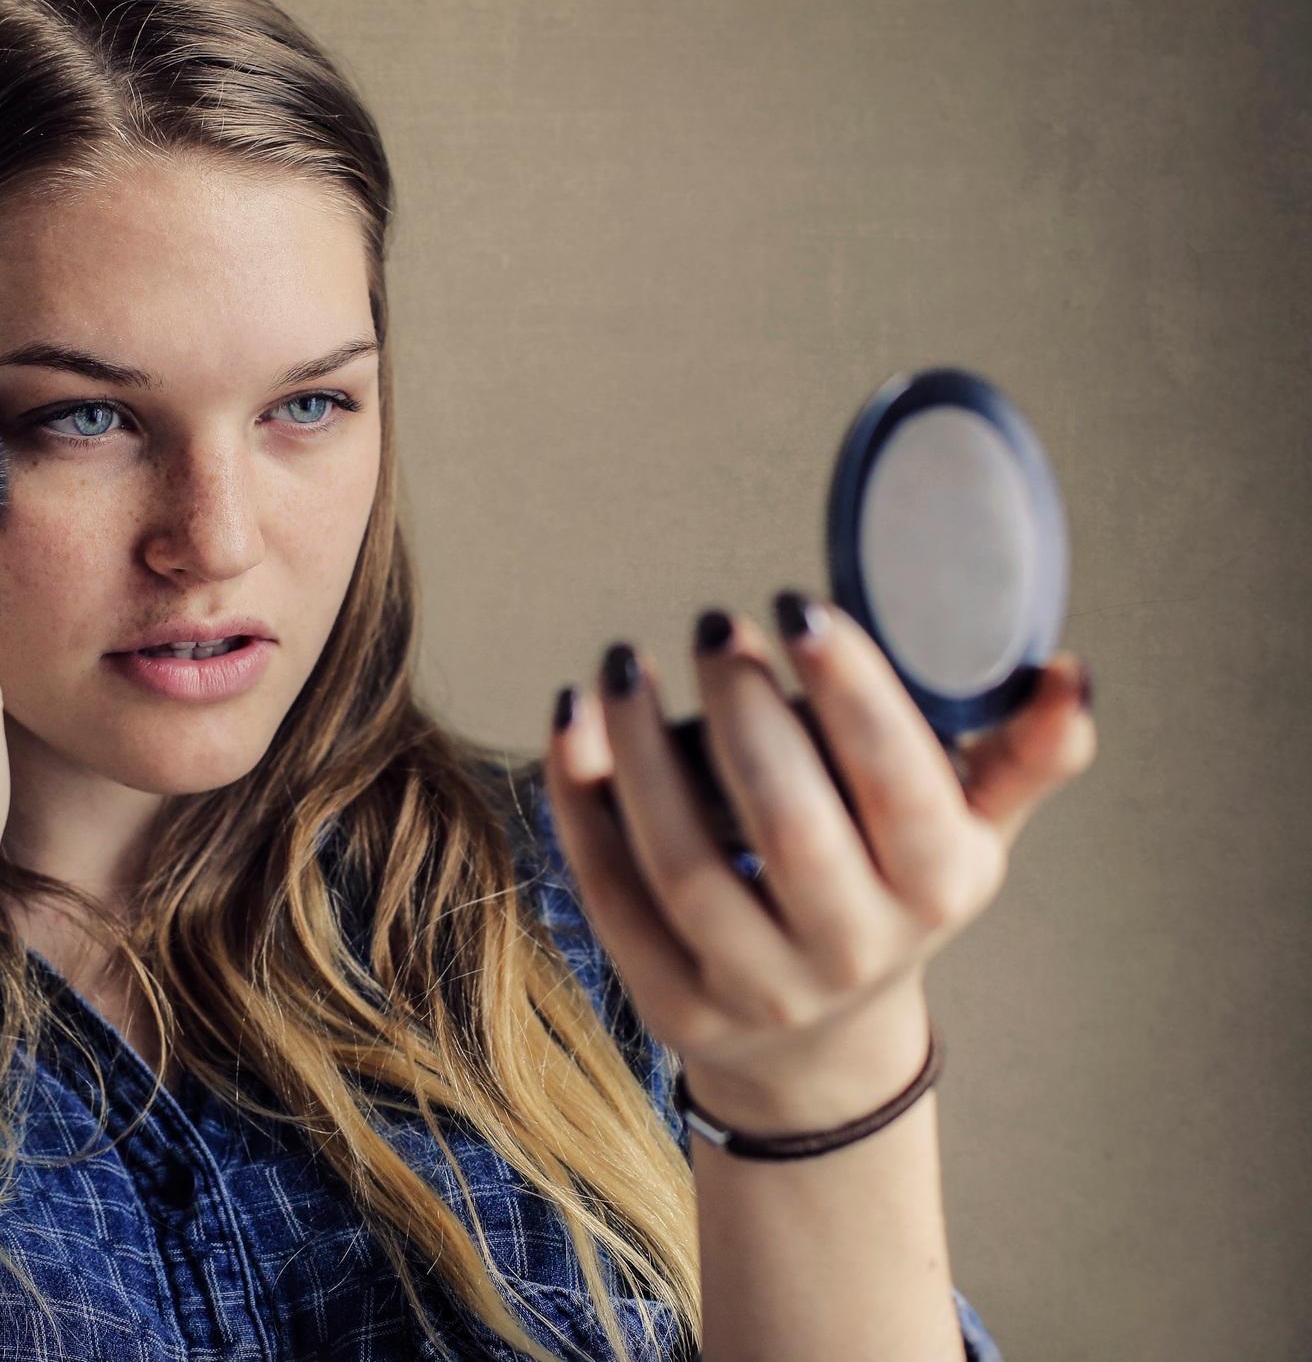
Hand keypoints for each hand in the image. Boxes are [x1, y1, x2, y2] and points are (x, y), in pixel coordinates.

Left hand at [542, 594, 1095, 1131]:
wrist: (818, 1039)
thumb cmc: (891, 886)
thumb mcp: (966, 827)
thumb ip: (1019, 753)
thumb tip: (1071, 673)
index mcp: (939, 885)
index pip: (899, 784)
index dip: (849, 691)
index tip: (796, 606)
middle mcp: (853, 949)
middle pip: (788, 823)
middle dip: (743, 711)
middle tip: (713, 626)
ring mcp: (756, 988)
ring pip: (684, 865)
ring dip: (643, 752)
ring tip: (626, 664)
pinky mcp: (671, 1002)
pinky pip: (612, 893)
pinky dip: (582, 800)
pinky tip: (574, 719)